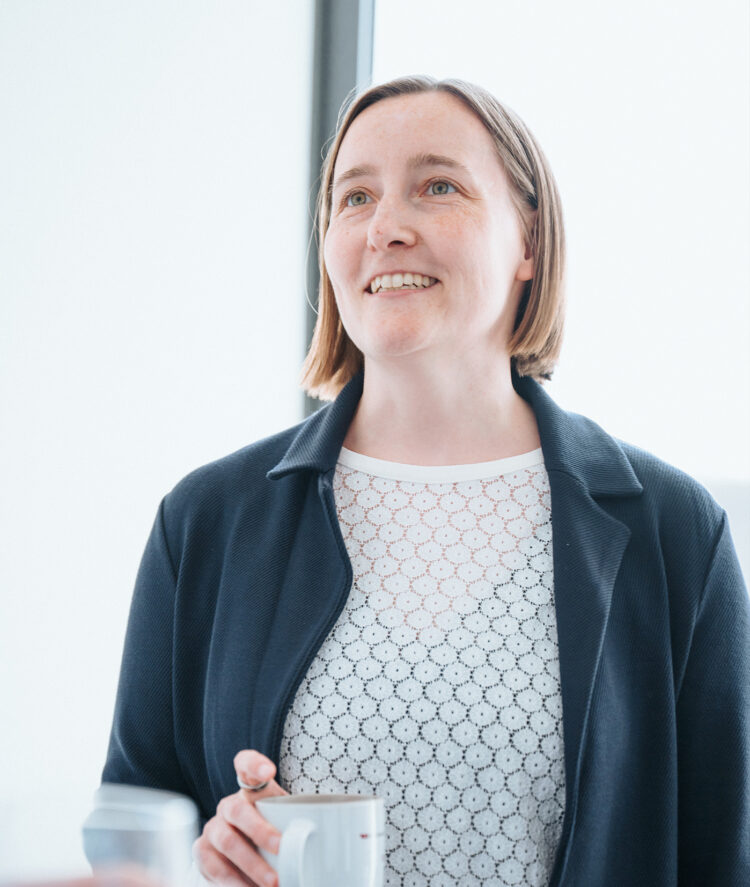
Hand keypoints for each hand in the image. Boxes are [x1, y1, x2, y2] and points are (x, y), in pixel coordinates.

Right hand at [193, 750, 287, 885]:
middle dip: (260, 830)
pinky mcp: (202, 852)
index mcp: (250, 790)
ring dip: (251, 865)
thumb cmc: (272, 834)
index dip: (254, 765)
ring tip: (273, 882)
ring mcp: (213, 828)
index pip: (246, 765)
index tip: (268, 772)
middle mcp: (228, 805)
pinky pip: (215, 867)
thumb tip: (334, 830)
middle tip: (281, 847)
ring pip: (227, 842)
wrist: (244, 857)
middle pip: (238, 810)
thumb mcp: (285, 821)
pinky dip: (235, 883)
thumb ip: (298, 819)